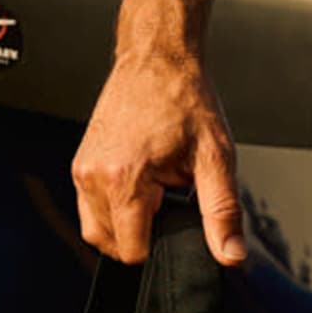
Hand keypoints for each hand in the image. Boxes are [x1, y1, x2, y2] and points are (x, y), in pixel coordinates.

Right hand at [72, 39, 247, 266]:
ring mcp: (83, 169)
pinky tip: (140, 183)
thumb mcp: (215, 158)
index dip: (161, 244)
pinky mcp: (80, 162)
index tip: (177, 216)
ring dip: (127, 223)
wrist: (157, 58)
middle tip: (168, 197)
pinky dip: (114, 208)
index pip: (133, 251)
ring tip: (154, 189)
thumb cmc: (184, 98)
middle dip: (143, 233)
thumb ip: (222, 211)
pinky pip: (90, 207)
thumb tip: (231, 254)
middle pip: (113, 246)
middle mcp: (95, 176)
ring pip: (97, 229)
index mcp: (124, 179)